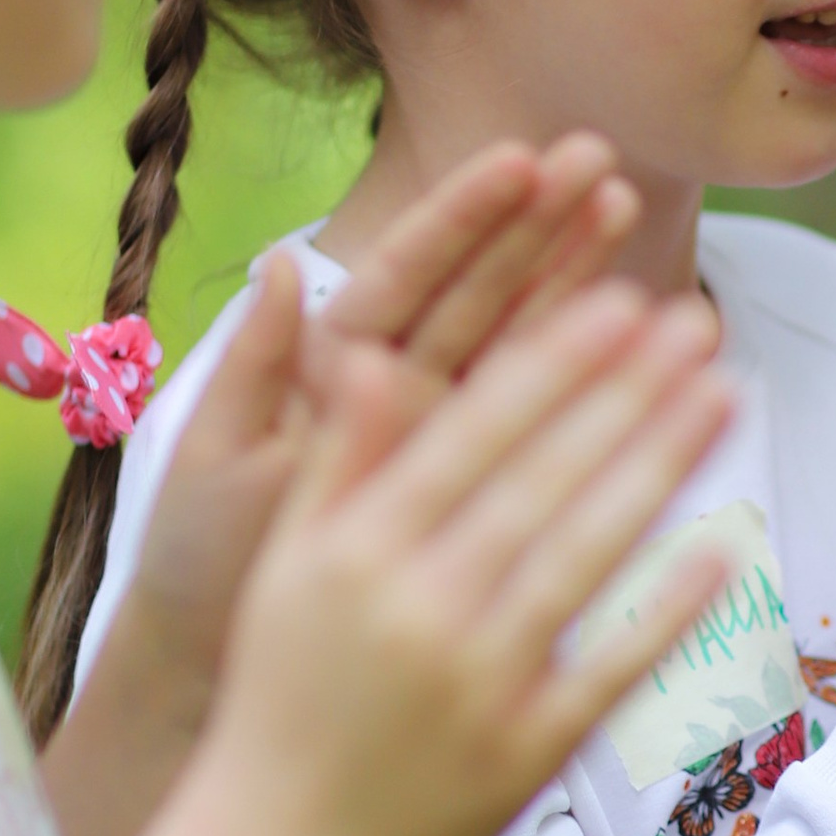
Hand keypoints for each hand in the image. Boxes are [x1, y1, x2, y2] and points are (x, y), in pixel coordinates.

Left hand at [113, 134, 636, 708]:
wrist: (216, 673)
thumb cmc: (200, 568)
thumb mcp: (216, 462)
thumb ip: (258, 367)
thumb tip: (279, 263)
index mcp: (328, 369)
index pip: (406, 276)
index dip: (463, 219)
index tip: (521, 162)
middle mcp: (394, 389)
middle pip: (476, 290)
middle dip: (537, 223)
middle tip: (600, 162)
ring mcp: (441, 434)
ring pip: (517, 339)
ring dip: (572, 273)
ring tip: (627, 206)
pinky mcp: (475, 485)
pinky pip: (538, 414)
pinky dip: (584, 365)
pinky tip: (634, 318)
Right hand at [198, 282, 734, 835]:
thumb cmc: (283, 692)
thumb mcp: (287, 565)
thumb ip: (340, 457)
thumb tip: (374, 349)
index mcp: (357, 551)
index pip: (475, 435)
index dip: (554, 365)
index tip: (621, 301)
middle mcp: (420, 609)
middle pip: (544, 480)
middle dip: (628, 393)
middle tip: (699, 320)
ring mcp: (479, 684)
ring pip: (585, 557)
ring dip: (662, 469)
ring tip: (727, 395)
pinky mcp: (526, 754)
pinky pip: (610, 670)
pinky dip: (667, 611)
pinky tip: (726, 547)